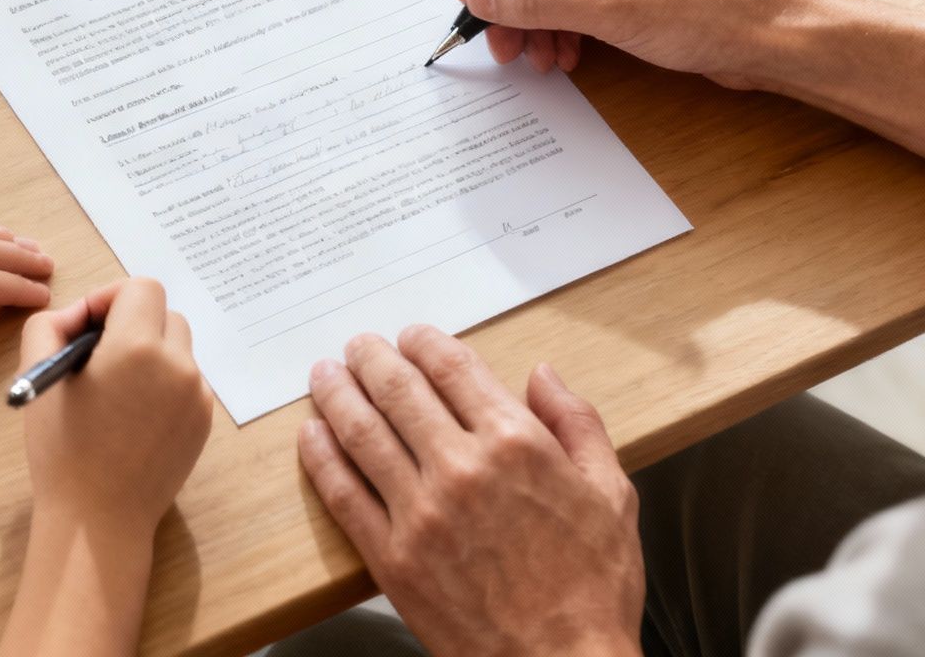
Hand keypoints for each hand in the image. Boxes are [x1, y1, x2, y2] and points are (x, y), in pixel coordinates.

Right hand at [19, 280, 212, 540]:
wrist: (97, 520)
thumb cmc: (62, 449)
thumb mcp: (37, 376)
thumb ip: (51, 325)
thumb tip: (77, 316)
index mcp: (138, 346)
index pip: (141, 287)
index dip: (110, 298)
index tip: (88, 327)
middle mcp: (178, 364)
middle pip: (164, 314)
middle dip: (131, 324)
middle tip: (98, 356)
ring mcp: (198, 394)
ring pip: (178, 347)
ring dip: (150, 353)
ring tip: (116, 389)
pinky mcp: (204, 421)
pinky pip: (187, 381)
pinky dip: (163, 384)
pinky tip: (134, 416)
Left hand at [302, 327, 643, 656]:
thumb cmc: (592, 588)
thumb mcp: (612, 495)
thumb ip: (577, 425)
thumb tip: (543, 376)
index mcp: (516, 443)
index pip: (454, 369)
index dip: (424, 342)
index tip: (411, 336)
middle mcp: (461, 468)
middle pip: (398, 391)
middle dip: (372, 359)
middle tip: (358, 346)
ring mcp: (420, 513)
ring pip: (362, 434)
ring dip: (337, 395)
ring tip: (325, 375)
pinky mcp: (392, 557)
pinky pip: (343, 494)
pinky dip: (322, 457)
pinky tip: (312, 435)